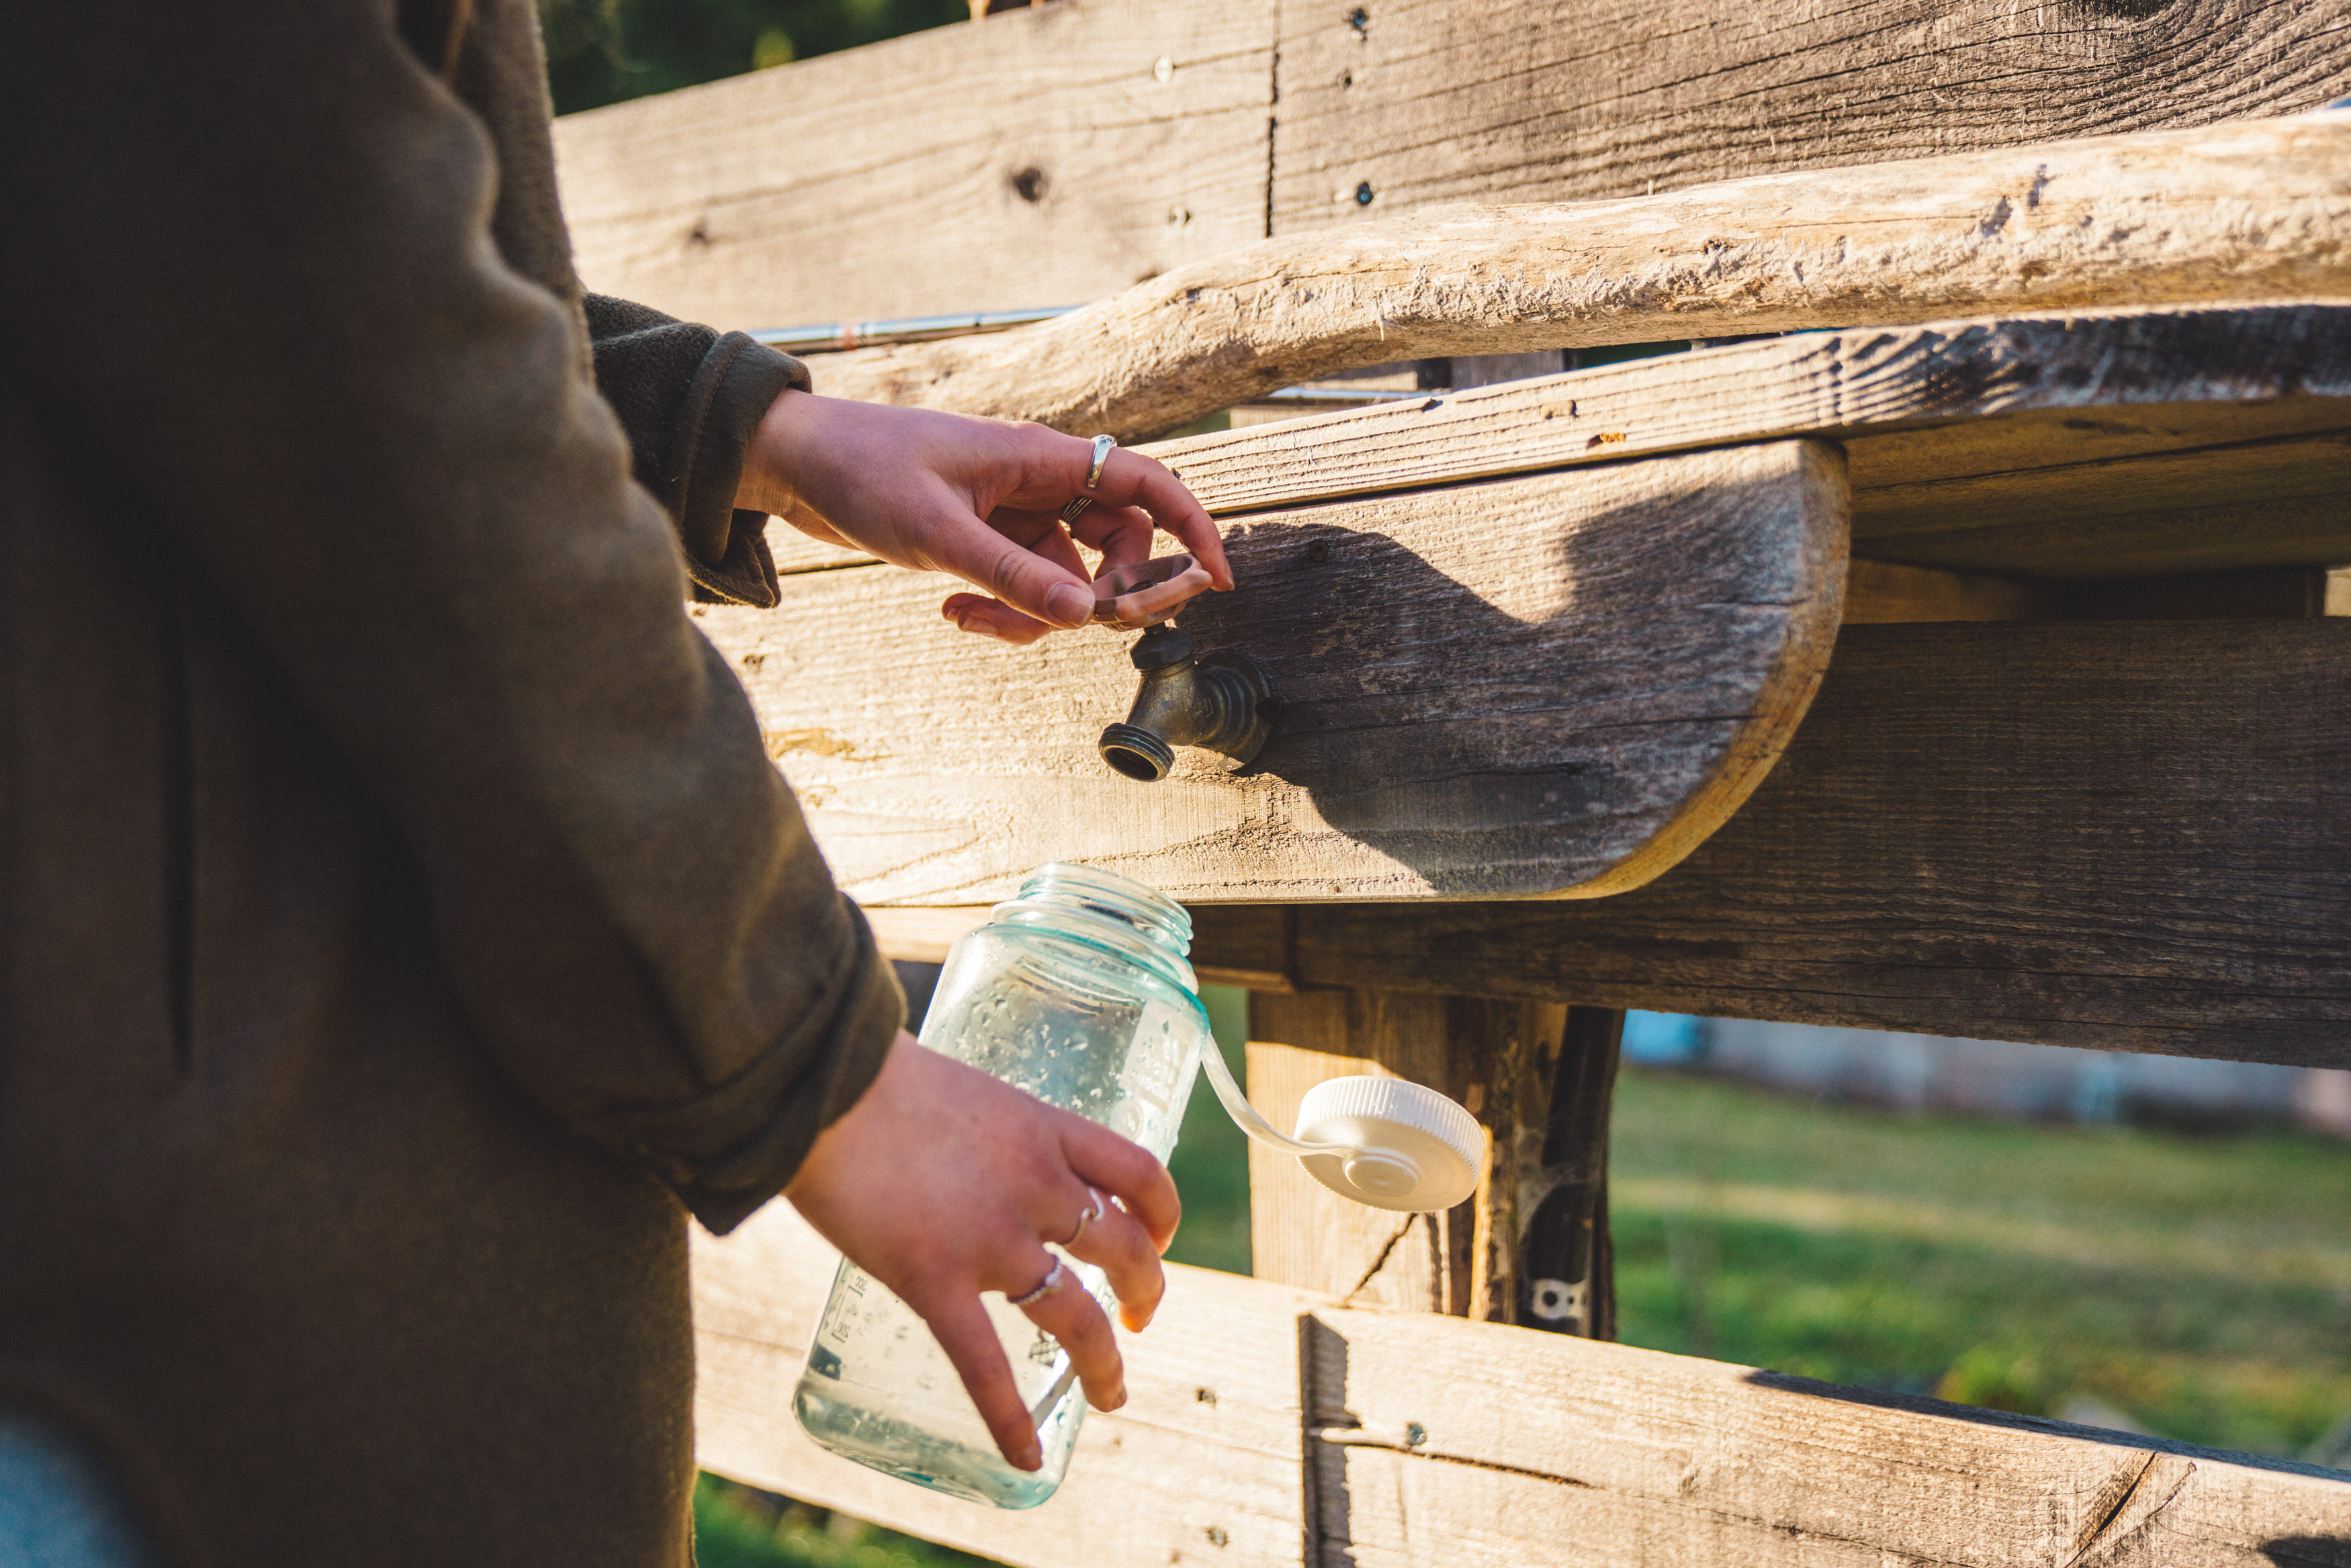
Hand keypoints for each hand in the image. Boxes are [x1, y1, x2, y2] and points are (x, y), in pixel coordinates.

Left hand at [737, 392, 1232, 644]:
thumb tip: (1084, 616)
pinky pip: (1026, 587)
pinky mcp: (986, 539)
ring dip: (1038, 614)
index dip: (1192, 529)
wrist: (793, 462)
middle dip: (1105, 595)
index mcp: (1042, 458)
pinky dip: (1004, 612)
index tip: (1217, 581)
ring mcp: (1014, 514)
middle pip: (1118, 544)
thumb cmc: (861, 471)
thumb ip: (1012, 577)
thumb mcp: (936, 531)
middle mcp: (1039, 483)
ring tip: (970, 619)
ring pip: (1068, 577)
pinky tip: (952, 613)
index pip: (1147, 484)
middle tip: (1075, 624)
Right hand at [784, 1032, 1181, 1470]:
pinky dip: (1011, 1420)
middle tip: (1139, 1320)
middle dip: (1145, 1292)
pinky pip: (985, 1367)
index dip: (1162, 1213)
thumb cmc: (866, 1074)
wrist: (816, 1079)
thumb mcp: (956, 1093)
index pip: (1139, 1173)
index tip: (1159, 1236)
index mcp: (1044, 1128)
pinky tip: (1027, 1456)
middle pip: (1125, 1249)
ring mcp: (991, 1238)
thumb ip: (976, 1136)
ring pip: (1079, 1315)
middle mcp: (1036, 1184)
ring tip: (1112, 1394)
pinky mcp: (934, 1279)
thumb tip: (955, 1164)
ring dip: (1104, 1363)